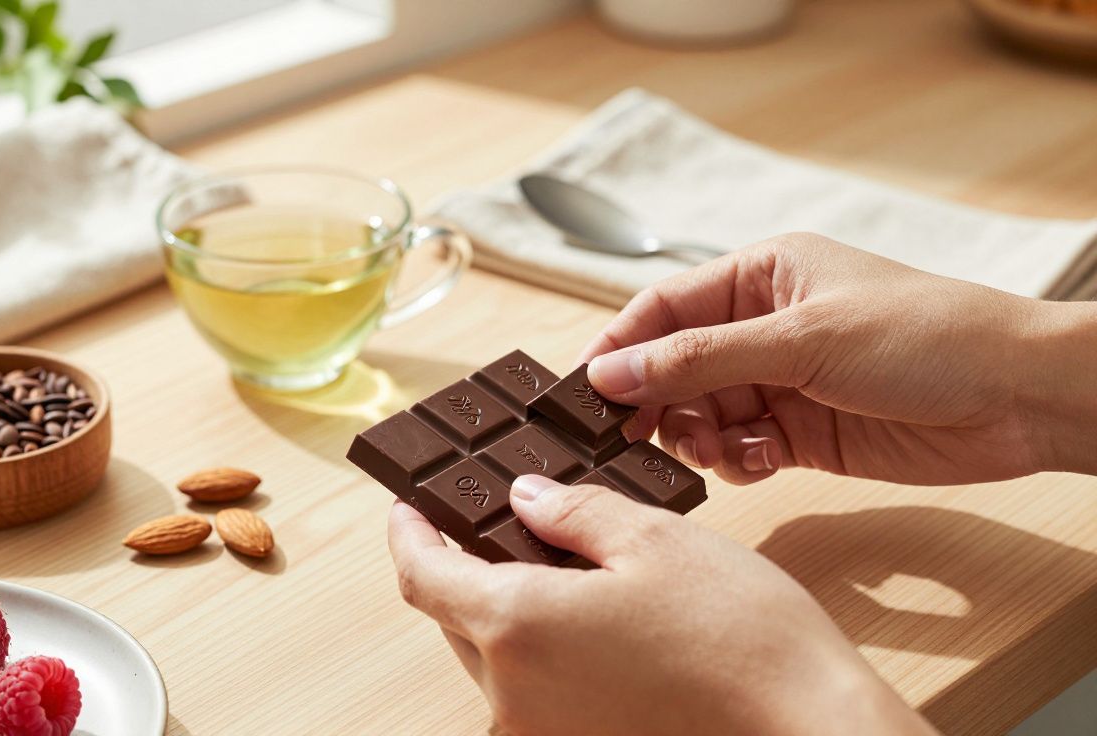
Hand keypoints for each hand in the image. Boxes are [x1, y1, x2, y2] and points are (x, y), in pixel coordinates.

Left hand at [388, 477, 936, 735]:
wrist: (810, 730)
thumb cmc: (741, 636)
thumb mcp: (654, 540)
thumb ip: (574, 513)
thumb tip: (526, 498)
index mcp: (517, 628)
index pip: (421, 576)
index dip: (408, 534)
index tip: (408, 507)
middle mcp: (513, 695)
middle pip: (455, 620)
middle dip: (466, 568)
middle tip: (499, 523)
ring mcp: (543, 734)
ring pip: (494, 659)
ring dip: (507, 613)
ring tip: (559, 567)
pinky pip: (531, 694)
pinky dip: (540, 652)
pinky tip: (590, 623)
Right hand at [580, 233, 1096, 485]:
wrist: (1017, 399)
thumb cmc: (925, 336)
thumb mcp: (801, 339)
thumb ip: (699, 359)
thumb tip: (609, 374)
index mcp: (759, 277)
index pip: (662, 308)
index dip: (618, 347)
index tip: (581, 392)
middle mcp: (763, 327)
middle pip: (673, 366)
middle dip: (655, 402)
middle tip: (633, 438)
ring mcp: (781, 382)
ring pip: (701, 413)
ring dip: (698, 436)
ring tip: (719, 448)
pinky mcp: (802, 434)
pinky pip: (739, 449)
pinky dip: (736, 461)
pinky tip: (760, 462)